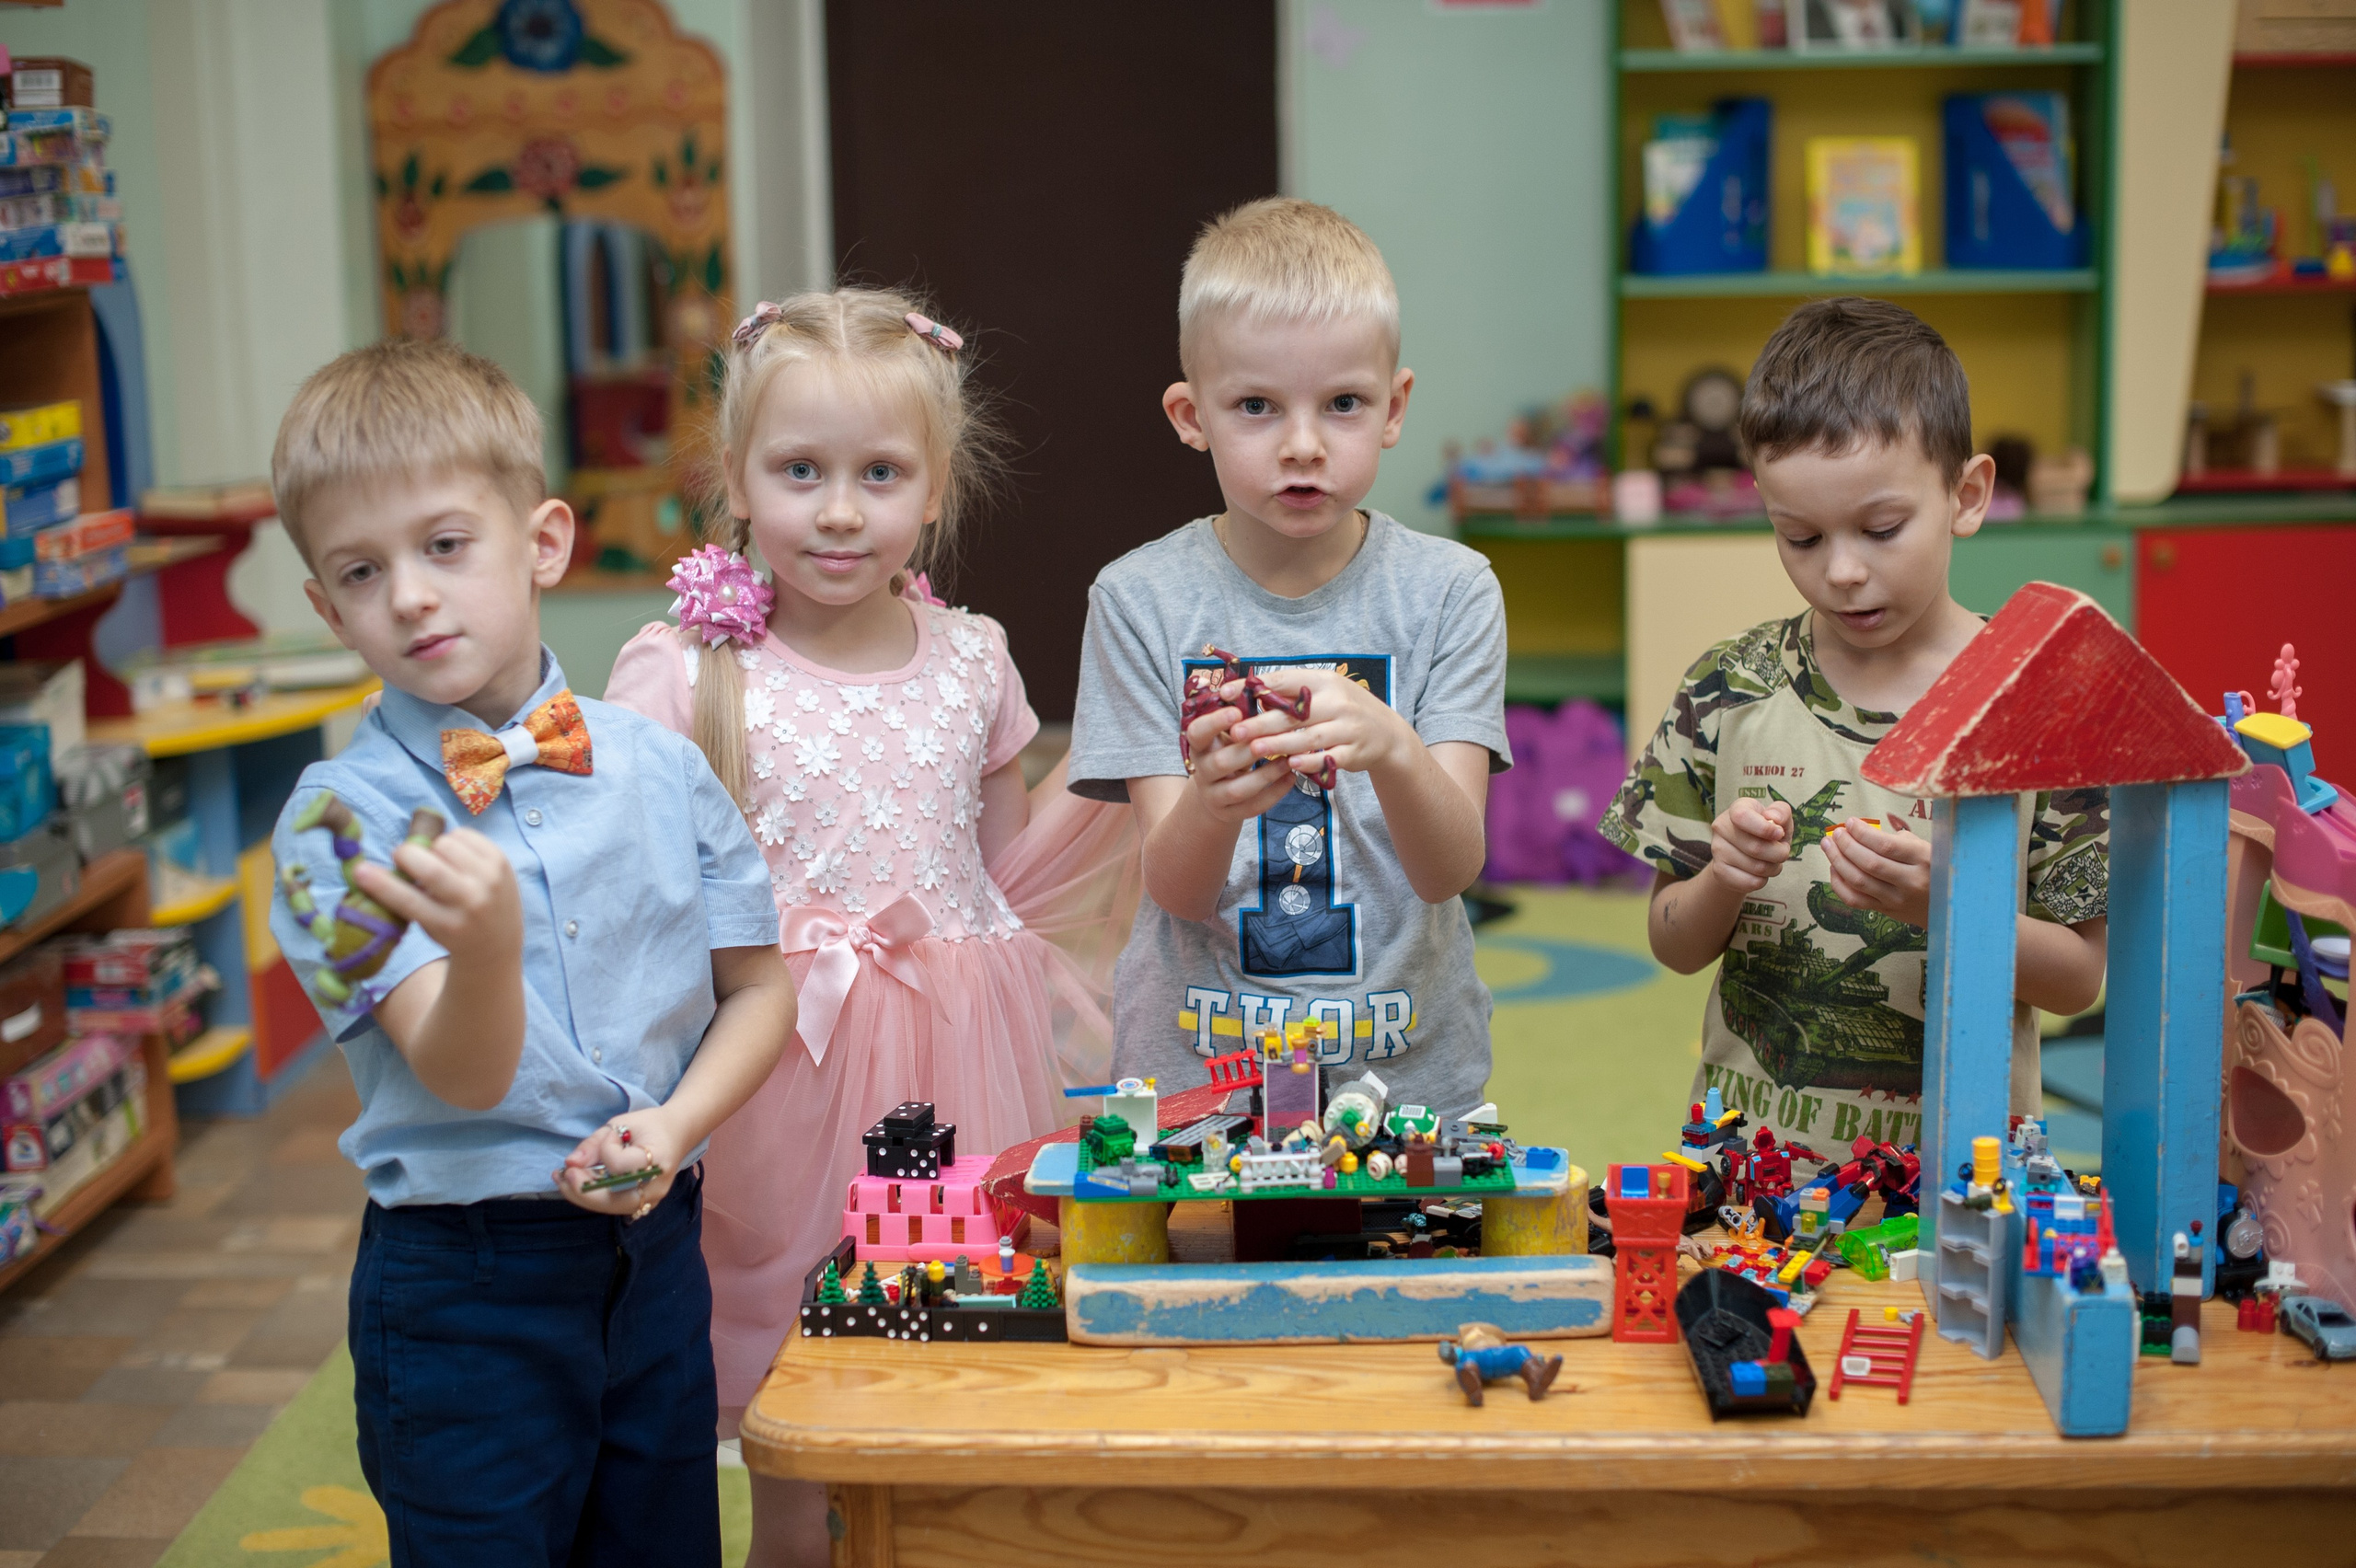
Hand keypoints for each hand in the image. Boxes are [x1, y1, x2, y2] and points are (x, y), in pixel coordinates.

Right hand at [350, 829, 521, 971]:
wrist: (497, 942)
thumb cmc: (451, 932)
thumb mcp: (428, 927)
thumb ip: (408, 900)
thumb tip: (377, 868)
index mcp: (448, 925)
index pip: (409, 901)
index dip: (381, 883)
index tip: (360, 870)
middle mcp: (472, 902)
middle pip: (429, 866)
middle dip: (406, 855)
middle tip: (402, 857)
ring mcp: (490, 880)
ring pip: (446, 843)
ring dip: (432, 848)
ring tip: (435, 860)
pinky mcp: (502, 862)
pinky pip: (465, 834)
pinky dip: (452, 839)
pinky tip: (454, 855)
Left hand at [555, 1105, 683, 1216]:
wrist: (677, 1133)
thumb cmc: (649, 1125)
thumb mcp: (620, 1124)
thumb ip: (594, 1144)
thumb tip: (569, 1164)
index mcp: (657, 1159)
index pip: (620, 1165)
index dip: (606, 1150)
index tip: (610, 1136)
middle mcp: (656, 1186)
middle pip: (612, 1199)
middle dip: (581, 1189)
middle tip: (560, 1173)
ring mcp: (652, 1199)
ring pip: (609, 1207)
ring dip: (582, 1195)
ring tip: (563, 1179)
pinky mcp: (644, 1204)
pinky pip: (613, 1205)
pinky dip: (593, 1197)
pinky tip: (580, 1184)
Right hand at [1183, 680, 1299, 824]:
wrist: (1217, 792)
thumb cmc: (1229, 749)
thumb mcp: (1227, 731)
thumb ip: (1237, 711)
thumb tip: (1254, 682)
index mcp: (1198, 745)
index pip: (1197, 732)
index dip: (1214, 723)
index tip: (1236, 712)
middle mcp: (1201, 771)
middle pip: (1220, 762)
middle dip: (1247, 751)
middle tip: (1273, 738)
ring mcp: (1213, 795)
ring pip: (1238, 788)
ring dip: (1265, 774)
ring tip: (1289, 760)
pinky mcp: (1230, 813)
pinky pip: (1252, 807)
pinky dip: (1274, 793)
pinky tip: (1291, 778)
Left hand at [1240, 668, 1413, 782]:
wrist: (1386, 733)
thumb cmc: (1343, 710)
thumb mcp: (1324, 691)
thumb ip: (1291, 691)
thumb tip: (1248, 691)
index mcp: (1325, 681)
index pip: (1285, 680)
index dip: (1254, 687)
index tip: (1226, 694)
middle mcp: (1339, 701)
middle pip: (1295, 713)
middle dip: (1262, 723)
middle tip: (1235, 731)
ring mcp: (1349, 727)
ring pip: (1310, 736)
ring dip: (1281, 744)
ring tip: (1255, 750)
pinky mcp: (1355, 751)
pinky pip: (1329, 757)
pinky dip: (1311, 761)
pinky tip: (1291, 765)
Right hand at [1707, 797, 1792, 893]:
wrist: (1745, 854)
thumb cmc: (1766, 833)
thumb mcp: (1779, 819)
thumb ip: (1781, 812)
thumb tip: (1773, 819)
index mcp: (1737, 809)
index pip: (1742, 817)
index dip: (1764, 828)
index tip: (1779, 834)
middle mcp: (1721, 826)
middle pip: (1756, 848)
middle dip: (1779, 853)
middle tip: (1782, 852)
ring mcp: (1717, 849)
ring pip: (1756, 867)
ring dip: (1773, 868)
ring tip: (1771, 862)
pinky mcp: (1718, 870)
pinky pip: (1750, 882)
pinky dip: (1763, 880)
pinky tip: (1760, 873)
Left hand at [1825, 815, 1930, 926]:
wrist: (1948, 907)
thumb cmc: (1933, 869)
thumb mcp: (1926, 848)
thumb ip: (1898, 840)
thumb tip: (1862, 830)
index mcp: (1924, 859)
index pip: (1887, 845)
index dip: (1863, 833)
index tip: (1850, 822)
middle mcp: (1911, 881)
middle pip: (1869, 863)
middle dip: (1846, 845)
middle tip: (1836, 833)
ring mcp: (1897, 899)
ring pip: (1859, 881)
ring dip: (1837, 861)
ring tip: (1828, 845)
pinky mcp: (1886, 912)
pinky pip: (1855, 900)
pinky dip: (1839, 884)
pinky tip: (1834, 869)